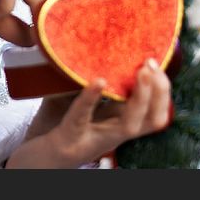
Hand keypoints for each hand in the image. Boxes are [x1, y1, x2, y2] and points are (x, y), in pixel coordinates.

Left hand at [5, 59, 171, 167]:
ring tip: (142, 73)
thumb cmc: (62, 126)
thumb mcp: (84, 100)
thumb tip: (98, 41)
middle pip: (152, 120)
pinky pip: (83, 117)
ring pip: (129, 125)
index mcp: (119, 122)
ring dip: (140, 98)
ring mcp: (94, 137)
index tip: (156, 61)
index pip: (155, 111)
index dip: (162, 90)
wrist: (37, 158)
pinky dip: (91, 98)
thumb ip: (94, 79)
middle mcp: (114, 133)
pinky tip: (99, 81)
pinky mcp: (70, 137)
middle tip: (152, 65)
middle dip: (159, 92)